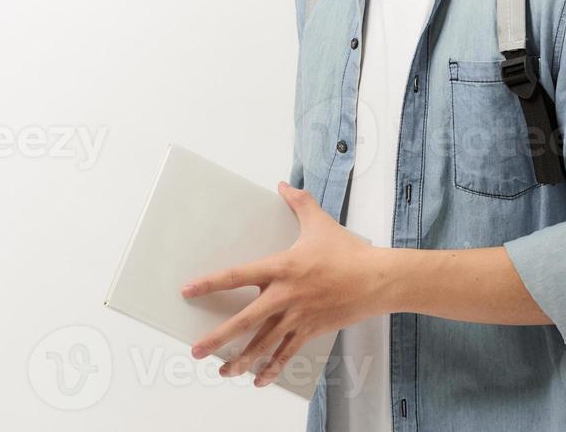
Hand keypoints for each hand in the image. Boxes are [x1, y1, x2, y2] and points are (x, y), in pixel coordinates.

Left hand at [180, 181, 389, 386]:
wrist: (376, 280)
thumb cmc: (347, 251)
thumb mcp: (320, 223)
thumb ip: (299, 203)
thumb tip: (284, 185)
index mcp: (282, 268)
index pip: (238, 276)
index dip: (211, 284)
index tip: (189, 290)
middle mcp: (284, 295)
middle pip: (244, 320)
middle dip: (218, 338)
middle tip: (197, 349)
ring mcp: (297, 316)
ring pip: (263, 343)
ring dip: (241, 360)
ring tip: (223, 371)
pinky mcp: (310, 330)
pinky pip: (287, 353)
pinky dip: (272, 368)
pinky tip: (259, 380)